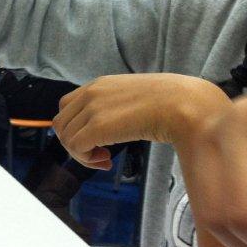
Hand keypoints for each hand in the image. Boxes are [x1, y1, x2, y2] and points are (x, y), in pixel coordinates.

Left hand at [53, 74, 230, 169]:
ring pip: (65, 137)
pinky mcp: (98, 126)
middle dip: (75, 143)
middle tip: (100, 154)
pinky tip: (107, 161)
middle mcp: (91, 93)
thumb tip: (113, 125)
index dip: (77, 128)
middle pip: (61, 123)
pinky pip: (75, 147)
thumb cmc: (170, 104)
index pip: (67, 106)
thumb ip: (117, 107)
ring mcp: (92, 108)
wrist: (185, 104)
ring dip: (82, 154)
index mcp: (99, 84)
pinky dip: (86, 159)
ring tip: (105, 159)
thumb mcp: (135, 98)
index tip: (98, 141)